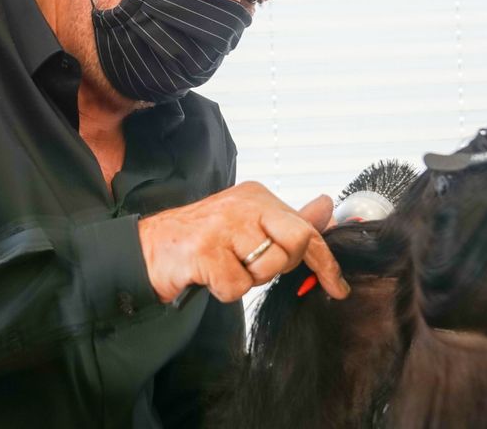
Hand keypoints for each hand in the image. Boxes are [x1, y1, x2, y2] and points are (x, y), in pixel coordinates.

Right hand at [137, 181, 350, 302]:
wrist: (148, 248)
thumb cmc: (202, 240)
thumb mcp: (248, 226)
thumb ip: (288, 221)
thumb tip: (326, 207)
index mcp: (257, 196)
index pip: (306, 228)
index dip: (326, 261)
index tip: (338, 287)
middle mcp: (243, 204)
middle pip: (296, 243)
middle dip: (280, 266)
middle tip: (253, 266)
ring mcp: (224, 226)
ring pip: (267, 269)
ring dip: (247, 279)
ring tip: (224, 265)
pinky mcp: (205, 251)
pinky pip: (237, 286)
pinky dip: (224, 290)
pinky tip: (207, 276)